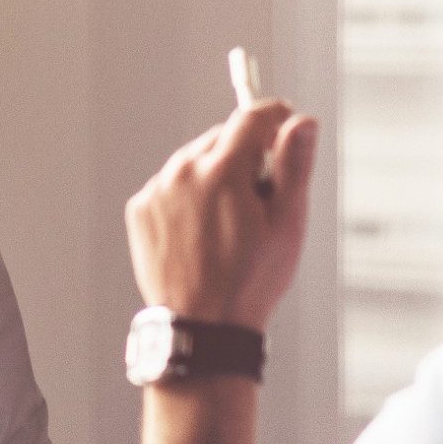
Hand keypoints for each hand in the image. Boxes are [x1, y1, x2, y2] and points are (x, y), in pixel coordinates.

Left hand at [125, 99, 321, 329]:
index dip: (275, 118)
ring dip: (215, 176)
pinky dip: (188, 197)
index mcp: (222, 170)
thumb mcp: (286, 223)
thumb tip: (302, 121)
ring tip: (230, 222)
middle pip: (222, 138)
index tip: (286, 128)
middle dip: (245, 156)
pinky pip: (171, 186)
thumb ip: (294, 165)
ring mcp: (157, 190)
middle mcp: (182, 171)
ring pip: (194, 161)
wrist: (203, 326)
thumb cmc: (251, 279)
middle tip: (261, 198)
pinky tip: (202, 231)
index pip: (251, 117)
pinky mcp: (140, 209)